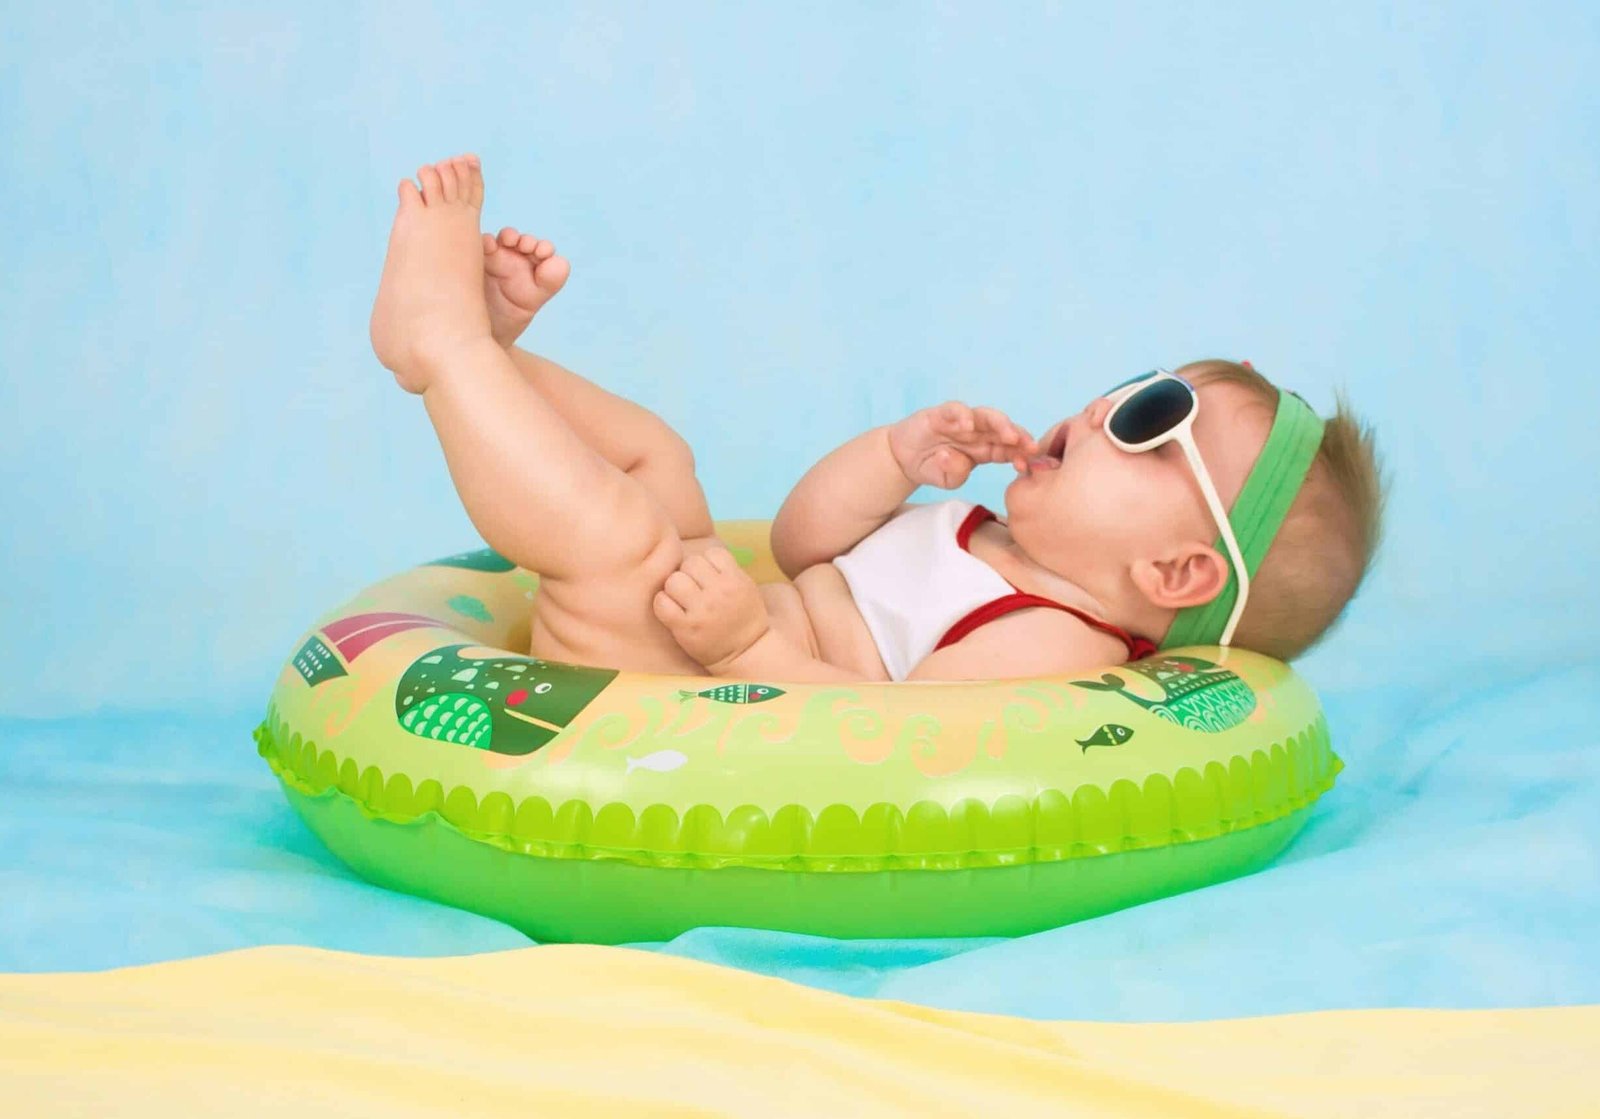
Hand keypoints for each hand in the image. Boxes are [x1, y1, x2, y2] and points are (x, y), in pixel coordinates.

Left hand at [652, 547, 770, 672]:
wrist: (746, 653)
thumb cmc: (743, 617)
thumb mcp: (746, 586)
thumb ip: (726, 569)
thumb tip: (697, 553)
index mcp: (736, 580)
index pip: (712, 553)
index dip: (707, 563)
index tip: (709, 578)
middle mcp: (719, 592)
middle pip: (690, 563)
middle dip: (689, 574)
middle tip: (693, 589)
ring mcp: (702, 610)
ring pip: (674, 579)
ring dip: (674, 587)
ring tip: (682, 599)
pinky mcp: (685, 627)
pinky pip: (662, 602)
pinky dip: (662, 604)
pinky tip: (671, 610)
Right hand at [887, 402, 1037, 488]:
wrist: (903, 459)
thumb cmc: (931, 467)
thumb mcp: (947, 480)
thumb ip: (956, 474)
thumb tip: (959, 460)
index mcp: (985, 449)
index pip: (1009, 449)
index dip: (1020, 455)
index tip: (1028, 465)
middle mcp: (978, 432)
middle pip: (1004, 430)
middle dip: (1020, 437)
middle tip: (1030, 446)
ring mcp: (961, 421)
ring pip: (986, 416)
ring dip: (1000, 424)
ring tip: (1009, 435)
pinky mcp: (941, 414)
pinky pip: (955, 410)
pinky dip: (962, 415)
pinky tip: (966, 425)